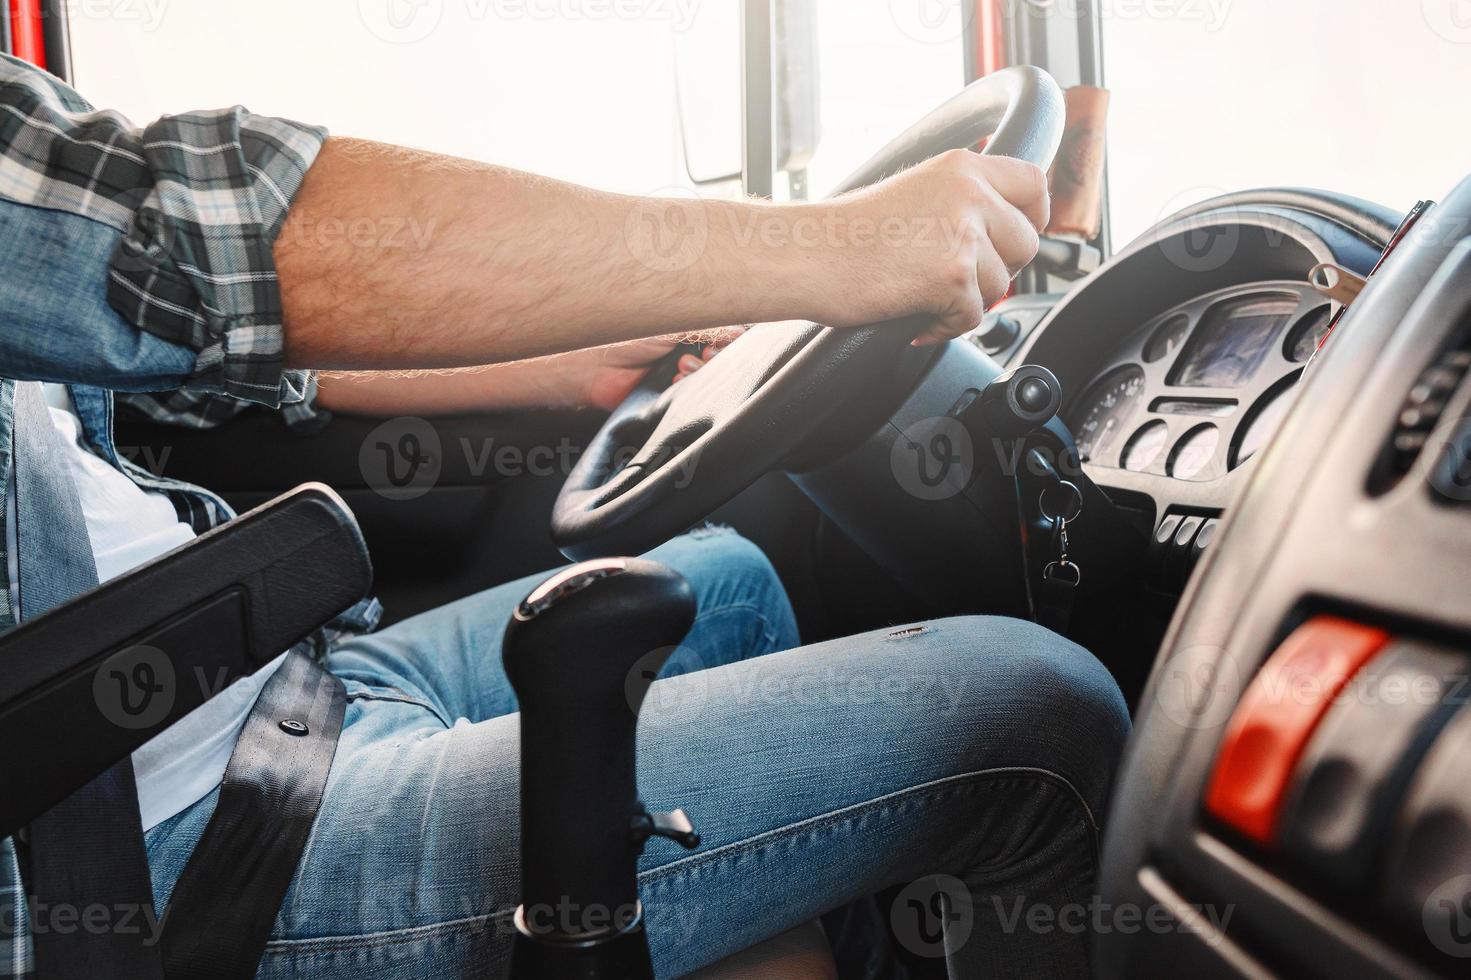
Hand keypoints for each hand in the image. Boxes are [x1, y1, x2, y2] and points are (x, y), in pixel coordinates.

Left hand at [570, 328, 742, 411]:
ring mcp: (681, 376)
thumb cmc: (627, 336)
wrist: (593, 366)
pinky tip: (675, 384)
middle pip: (723, 359)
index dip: (730, 341)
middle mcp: (688, 351)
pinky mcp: (672, 399)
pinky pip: (694, 399)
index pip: (726, 335)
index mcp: (690, 329)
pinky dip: (690, 392)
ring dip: (701, 375)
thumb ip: (708, 327)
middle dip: (717, 359)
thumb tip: (739, 331)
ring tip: (682, 368)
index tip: (724, 341)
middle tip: (703, 357)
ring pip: (711, 380)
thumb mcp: (672, 325)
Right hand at [812, 150, 1048, 345]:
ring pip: (1001, 286)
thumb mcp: (914, 191)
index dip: (1033, 217)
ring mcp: (964, 233)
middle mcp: (969, 193)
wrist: (806, 254)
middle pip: (1026, 243)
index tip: (1015, 239)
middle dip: (1000, 270)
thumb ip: (960, 200)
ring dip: (967, 302)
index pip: (1033, 183)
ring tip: (925, 299)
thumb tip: (999, 230)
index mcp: (962, 166)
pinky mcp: (952, 276)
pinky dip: (944, 327)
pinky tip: (915, 318)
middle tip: (960, 280)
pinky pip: (973, 317)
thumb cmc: (844, 233)